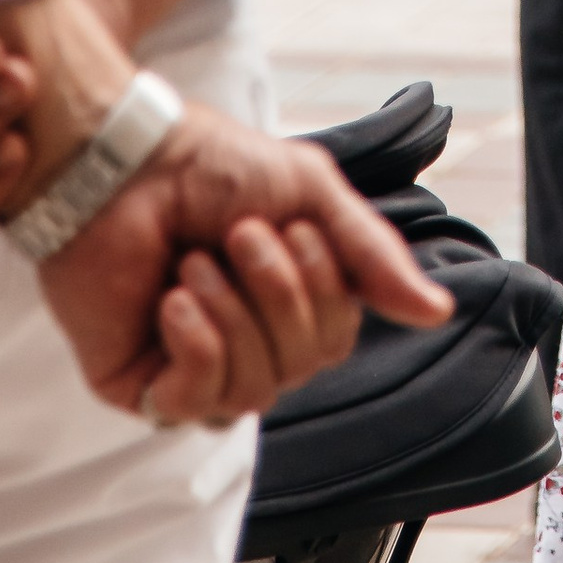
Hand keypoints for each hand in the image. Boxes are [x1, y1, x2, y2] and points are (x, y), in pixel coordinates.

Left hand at [38, 106, 451, 427]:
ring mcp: (193, 368)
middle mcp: (245, 343)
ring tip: (196, 260)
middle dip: (279, 294)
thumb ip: (372, 257)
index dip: (325, 291)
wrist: (124, 159)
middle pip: (301, 367)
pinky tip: (176, 299)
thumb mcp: (313, 195)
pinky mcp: (141, 386)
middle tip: (238, 234)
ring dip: (234, 313)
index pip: (335, 342)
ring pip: (254, 391)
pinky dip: (197, 344)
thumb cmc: (211, 166)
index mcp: (286, 303)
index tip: (295, 228)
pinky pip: (194, 402)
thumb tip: (438, 312)